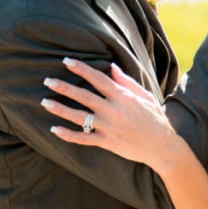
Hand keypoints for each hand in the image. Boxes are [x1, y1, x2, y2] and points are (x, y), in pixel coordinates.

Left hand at [41, 58, 179, 168]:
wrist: (162, 146)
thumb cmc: (155, 119)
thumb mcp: (145, 96)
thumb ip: (127, 82)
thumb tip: (112, 68)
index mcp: (123, 96)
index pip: (98, 78)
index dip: (82, 69)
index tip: (67, 61)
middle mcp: (114, 110)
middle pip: (83, 96)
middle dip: (64, 87)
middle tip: (47, 81)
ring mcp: (109, 127)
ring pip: (79, 117)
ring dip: (60, 109)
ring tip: (45, 103)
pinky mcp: (107, 142)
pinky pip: (83, 138)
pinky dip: (68, 135)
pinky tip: (54, 129)